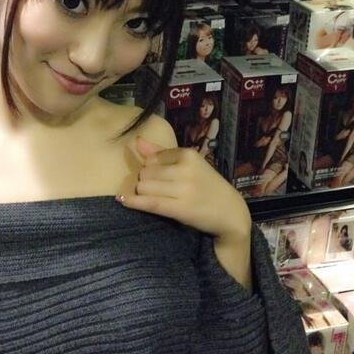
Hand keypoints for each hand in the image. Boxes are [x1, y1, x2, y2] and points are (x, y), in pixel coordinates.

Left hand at [116, 136, 250, 241]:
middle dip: (146, 181)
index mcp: (188, 154)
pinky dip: (133, 202)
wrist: (231, 213)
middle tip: (161, 191)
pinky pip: (149, 203)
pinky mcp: (180, 209)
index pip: (152, 158)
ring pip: (144, 187)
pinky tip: (122, 200)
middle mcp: (185, 169)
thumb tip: (136, 140)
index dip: (151, 168)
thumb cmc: (208, 186)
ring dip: (144, 193)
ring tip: (158, 198)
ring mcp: (183, 189)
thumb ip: (162, 153)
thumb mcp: (190, 164)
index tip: (160, 178)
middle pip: (145, 172)